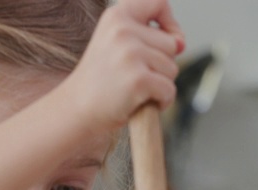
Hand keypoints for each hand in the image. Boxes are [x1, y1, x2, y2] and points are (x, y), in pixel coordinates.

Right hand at [62, 0, 184, 131]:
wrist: (76, 110)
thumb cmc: (101, 80)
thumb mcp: (116, 44)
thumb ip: (150, 37)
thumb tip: (181, 43)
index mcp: (117, 15)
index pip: (159, 2)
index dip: (170, 23)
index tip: (165, 40)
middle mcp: (123, 30)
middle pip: (172, 44)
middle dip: (161, 64)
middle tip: (133, 76)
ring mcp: (131, 54)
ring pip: (172, 68)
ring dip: (160, 84)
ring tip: (134, 89)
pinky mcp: (139, 79)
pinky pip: (169, 90)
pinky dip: (162, 101)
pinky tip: (140, 102)